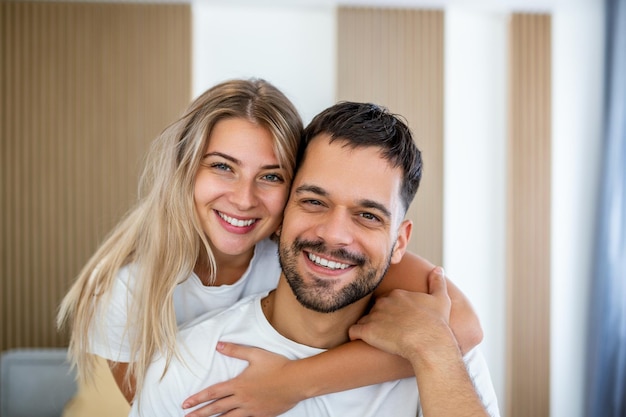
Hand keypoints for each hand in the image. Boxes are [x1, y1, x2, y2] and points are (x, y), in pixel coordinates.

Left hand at [182, 342, 297, 416]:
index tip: (185, 403)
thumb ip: (236, 350)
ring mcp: (251, 410)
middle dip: (200, 414)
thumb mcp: (256, 354)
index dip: (198, 398)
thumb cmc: (277, 366)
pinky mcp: (260, 415)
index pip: (213, 393)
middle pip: (216, 409)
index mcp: (238, 385)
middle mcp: (242, 399)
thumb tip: (218, 345)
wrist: (296, 381)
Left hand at [349, 266, 455, 361]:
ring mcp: (374, 315)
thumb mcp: (441, 299)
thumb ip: (437, 282)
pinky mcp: (367, 330)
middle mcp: (383, 302)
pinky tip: (362, 341)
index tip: (396, 322)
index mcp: (397, 294)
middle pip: (374, 309)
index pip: (387, 300)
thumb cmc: (436, 323)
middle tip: (386, 332)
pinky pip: (353, 331)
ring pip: (364, 320)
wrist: (429, 342)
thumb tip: (438, 268)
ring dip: (368, 328)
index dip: (391, 312)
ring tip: (377, 339)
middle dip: (378, 319)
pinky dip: (356, 336)